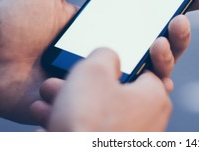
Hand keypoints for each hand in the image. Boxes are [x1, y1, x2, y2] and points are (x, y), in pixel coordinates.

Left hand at [0, 0, 198, 123]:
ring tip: (161, 45)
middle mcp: (107, 51)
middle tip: (180, 23)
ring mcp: (100, 79)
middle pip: (159, 47)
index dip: (183, 3)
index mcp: (102, 23)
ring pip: (150, 77)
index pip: (150, 13)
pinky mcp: (89, 102)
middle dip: (181, 36)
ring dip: (166, 62)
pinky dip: (140, 92)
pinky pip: (123, 104)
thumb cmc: (7, 21)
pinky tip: (143, 75)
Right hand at [46, 48, 171, 130]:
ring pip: (97, 115)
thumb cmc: (88, 121)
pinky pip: (91, 135)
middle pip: (113, 93)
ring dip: (69, 106)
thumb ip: (104, 55)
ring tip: (44, 102)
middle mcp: (151, 122)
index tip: (92, 63)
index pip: (141, 69)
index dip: (112, 63)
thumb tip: (108, 57)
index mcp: (155, 96)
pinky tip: (46, 126)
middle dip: (81, 86)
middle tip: (56, 82)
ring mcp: (132, 142)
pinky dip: (71, 128)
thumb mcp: (92, 71)